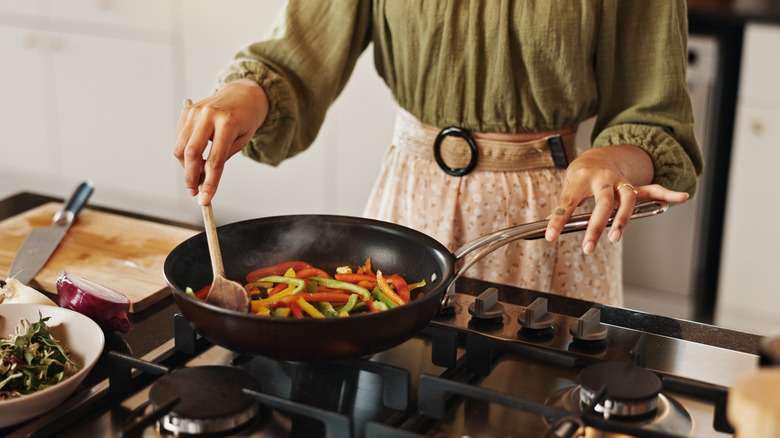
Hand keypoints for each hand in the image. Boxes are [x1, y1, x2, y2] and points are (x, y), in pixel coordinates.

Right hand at [174, 79, 268, 204]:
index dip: (210, 183)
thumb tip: (203, 179)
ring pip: (181, 148)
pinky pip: (180, 139)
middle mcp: (208, 115)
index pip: (215, 160)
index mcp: (228, 122)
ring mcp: (195, 112)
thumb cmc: (246, 120)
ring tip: (197, 175)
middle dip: (191, 177)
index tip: (205, 199)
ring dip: (186, 167)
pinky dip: (185, 153)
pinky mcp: (187, 112)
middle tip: (194, 192)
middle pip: (192, 154)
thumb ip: (222, 157)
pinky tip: (196, 156)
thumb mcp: (242, 140)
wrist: (243, 94)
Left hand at [544, 145, 688, 253]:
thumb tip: (547, 228)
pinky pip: (652, 189)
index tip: (550, 236)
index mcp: (580, 179)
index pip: (567, 202)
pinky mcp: (633, 187)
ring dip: (623, 218)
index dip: (558, 220)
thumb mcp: (567, 189)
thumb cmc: (579, 178)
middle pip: (602, 202)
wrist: (595, 157)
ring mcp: (620, 182)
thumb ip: (564, 208)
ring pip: (627, 198)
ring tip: (616, 237)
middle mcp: (602, 179)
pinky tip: (681, 197)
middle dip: (596, 226)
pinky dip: (667, 193)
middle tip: (588, 247)